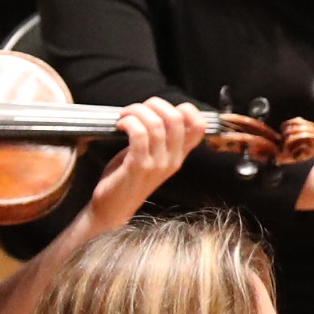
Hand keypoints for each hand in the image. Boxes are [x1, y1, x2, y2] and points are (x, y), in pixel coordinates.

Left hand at [87, 96, 210, 224]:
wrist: (113, 209)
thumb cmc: (128, 179)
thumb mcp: (151, 158)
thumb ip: (158, 139)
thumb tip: (152, 110)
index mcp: (179, 155)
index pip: (199, 126)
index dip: (185, 108)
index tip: (160, 109)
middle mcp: (173, 159)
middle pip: (177, 118)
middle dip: (154, 104)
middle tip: (136, 109)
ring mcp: (157, 164)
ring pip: (156, 124)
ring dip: (136, 112)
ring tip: (124, 116)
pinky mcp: (138, 166)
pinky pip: (139, 134)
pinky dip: (128, 122)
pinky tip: (120, 125)